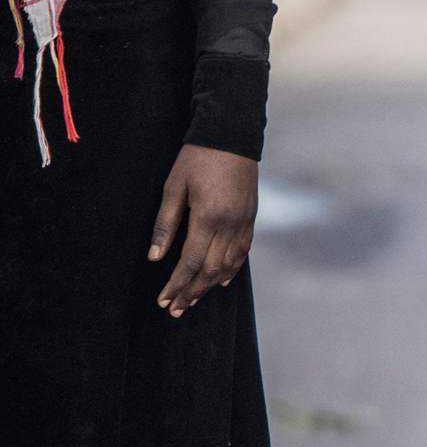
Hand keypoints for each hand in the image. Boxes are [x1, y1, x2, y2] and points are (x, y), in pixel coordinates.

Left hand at [149, 142, 258, 316]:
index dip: (177, 284)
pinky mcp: (250, 218)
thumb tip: (156, 258)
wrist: (231, 137)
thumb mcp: (173, 188)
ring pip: (229, 264)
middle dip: (192, 292)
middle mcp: (230, 225)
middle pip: (211, 270)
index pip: (191, 262)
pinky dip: (231, 269)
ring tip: (193, 299)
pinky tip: (222, 280)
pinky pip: (242, 251)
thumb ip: (165, 224)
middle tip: (175, 309)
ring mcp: (244, 223)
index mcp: (208, 218)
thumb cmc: (196, 160)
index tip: (164, 300)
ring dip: (210, 286)